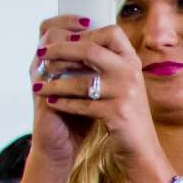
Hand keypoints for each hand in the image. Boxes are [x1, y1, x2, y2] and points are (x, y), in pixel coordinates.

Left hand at [32, 20, 158, 169]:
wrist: (143, 150)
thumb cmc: (127, 116)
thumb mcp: (124, 85)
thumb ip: (107, 63)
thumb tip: (74, 40)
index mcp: (133, 63)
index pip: (112, 33)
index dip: (85, 33)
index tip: (67, 39)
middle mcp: (132, 74)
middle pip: (90, 50)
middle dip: (60, 51)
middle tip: (41, 54)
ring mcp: (127, 94)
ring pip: (81, 81)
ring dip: (55, 84)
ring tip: (39, 87)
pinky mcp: (118, 114)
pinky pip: (82, 104)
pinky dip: (64, 104)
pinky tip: (53, 103)